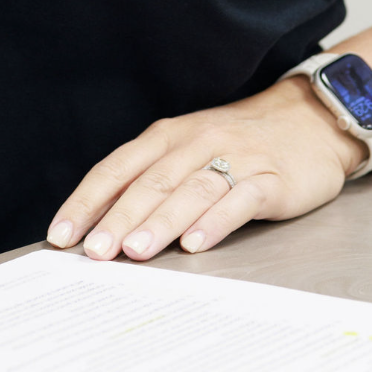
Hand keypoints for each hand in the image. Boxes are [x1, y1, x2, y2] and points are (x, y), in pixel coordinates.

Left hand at [46, 76, 362, 262]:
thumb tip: (102, 224)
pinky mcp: (269, 179)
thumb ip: (151, 181)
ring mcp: (234, 159)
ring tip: (136, 251)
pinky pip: (239, 200)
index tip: (62, 234)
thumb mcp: (189, 150)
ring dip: (161, 222)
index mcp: (169, 136)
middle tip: (95, 251)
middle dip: (119, 218)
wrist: (310, 119)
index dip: (88, 200)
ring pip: (190, 191)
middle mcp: (197, 143)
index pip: (118, 167)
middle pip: (150, 182)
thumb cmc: (239, 142)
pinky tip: (196, 243)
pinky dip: (215, 222)